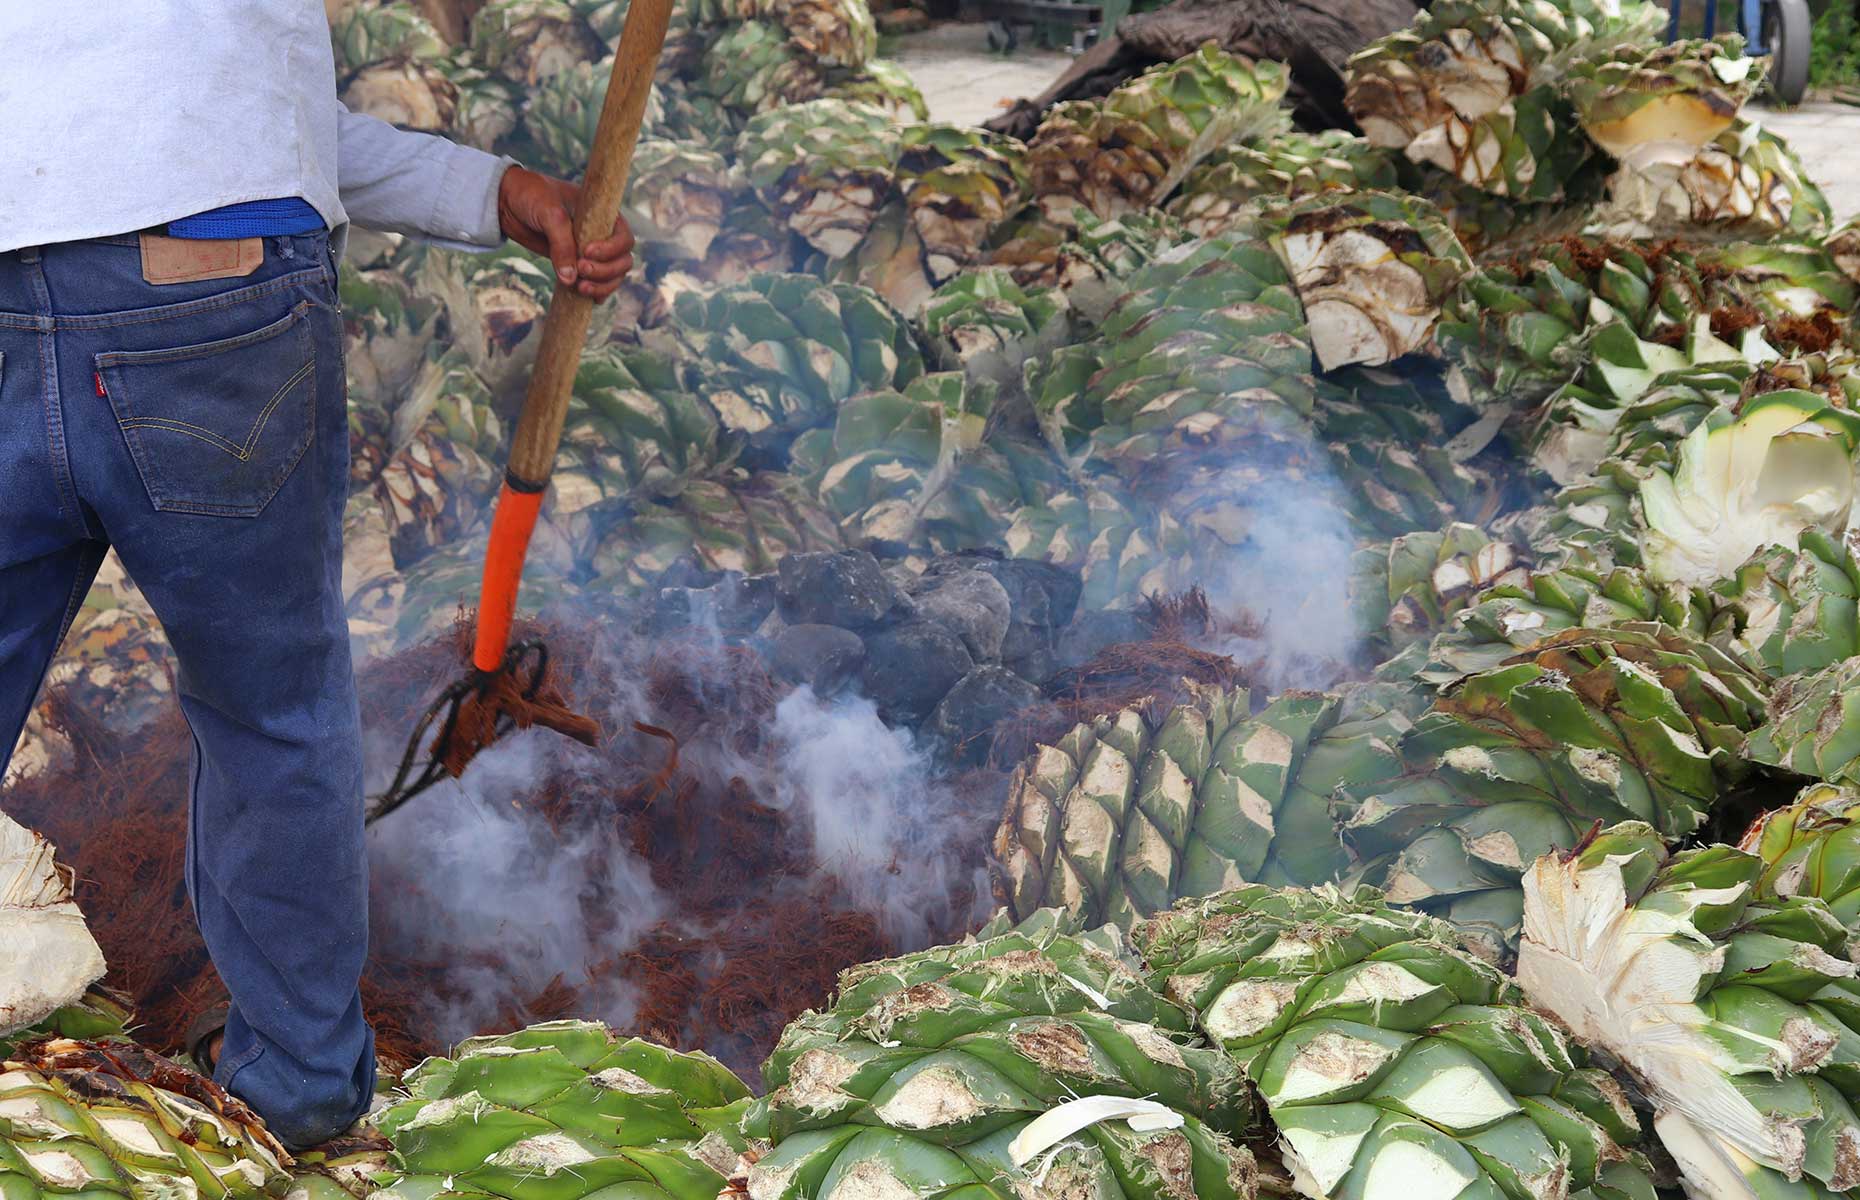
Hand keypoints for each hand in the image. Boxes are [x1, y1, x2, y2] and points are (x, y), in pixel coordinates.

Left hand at [496, 166, 635, 300]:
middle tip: (581, 270)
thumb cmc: (532, 197)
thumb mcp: (549, 214)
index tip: (587, 252)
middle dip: (605, 271)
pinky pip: (597, 283)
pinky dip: (595, 293)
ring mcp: (592, 251)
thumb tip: (571, 279)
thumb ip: (561, 244)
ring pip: (612, 276)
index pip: (624, 238)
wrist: (508, 202)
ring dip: (602, 286)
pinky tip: (584, 296)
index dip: (611, 250)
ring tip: (580, 287)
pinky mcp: (577, 264)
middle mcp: (603, 234)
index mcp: (603, 214)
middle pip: (622, 261)